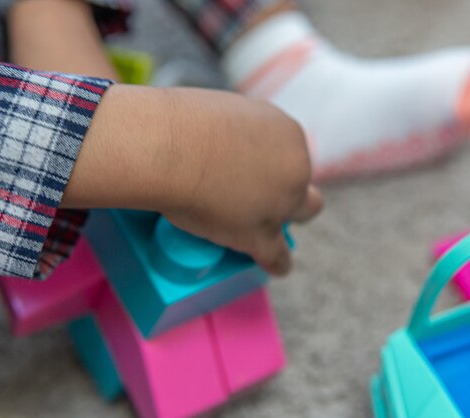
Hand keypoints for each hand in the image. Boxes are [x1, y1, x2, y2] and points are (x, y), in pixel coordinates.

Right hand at [64, 86, 321, 275]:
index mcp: (288, 133)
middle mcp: (295, 168)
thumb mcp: (225, 111)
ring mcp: (282, 204)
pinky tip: (275, 267)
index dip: (274, 162)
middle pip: (301, 182)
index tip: (256, 168)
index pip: (290, 151)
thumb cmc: (185, 123)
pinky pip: (278, 256)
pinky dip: (277, 262)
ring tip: (270, 231)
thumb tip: (223, 140)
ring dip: (284, 221)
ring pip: (300, 216)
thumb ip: (238, 129)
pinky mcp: (261, 235)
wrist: (169, 149)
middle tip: (261, 194)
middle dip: (287, 188)